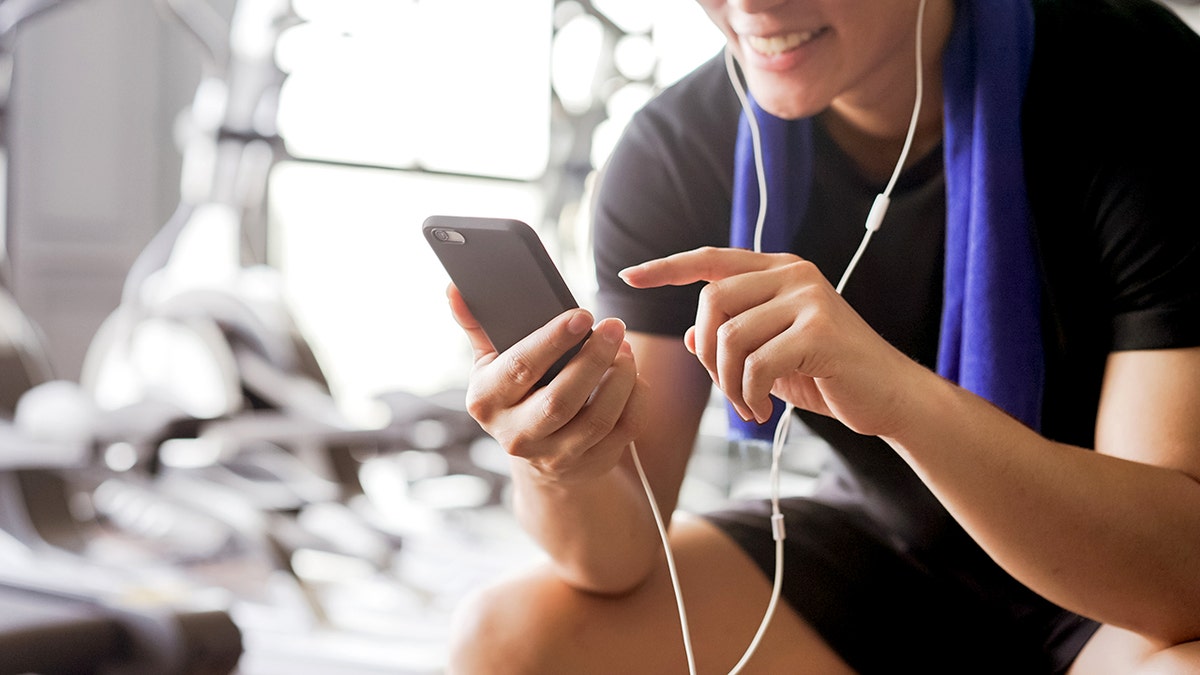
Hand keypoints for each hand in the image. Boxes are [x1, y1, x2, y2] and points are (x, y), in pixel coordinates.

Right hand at [446, 285, 647, 482]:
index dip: (553, 340)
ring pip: (596, 418)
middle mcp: (516, 435)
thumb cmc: (515, 391)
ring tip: (626, 348)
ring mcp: (554, 456)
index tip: (583, 314)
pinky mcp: (588, 464)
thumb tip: (455, 288)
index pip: (521, 368)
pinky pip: (621, 431)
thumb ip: (478, 326)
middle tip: (615, 326)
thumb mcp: (490, 363)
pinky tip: (633, 375)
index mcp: (486, 402)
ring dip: (620, 379)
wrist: (536, 451)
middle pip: (561, 399)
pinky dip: (635, 399)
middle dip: (593, 359)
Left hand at [620, 247, 916, 436]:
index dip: (666, 268)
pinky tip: (760, 413)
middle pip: (712, 301)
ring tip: (745, 407)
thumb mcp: (772, 356)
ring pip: (730, 336)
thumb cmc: (827, 376)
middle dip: (706, 354)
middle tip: (725, 391)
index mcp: (779, 271)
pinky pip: (755, 364)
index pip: (710, 260)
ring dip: (726, 383)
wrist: (888, 397)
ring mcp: (809, 297)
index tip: (629, 277)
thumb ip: (734, 339)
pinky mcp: (819, 329)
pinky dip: (747, 396)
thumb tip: (693, 333)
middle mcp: (793, 273)